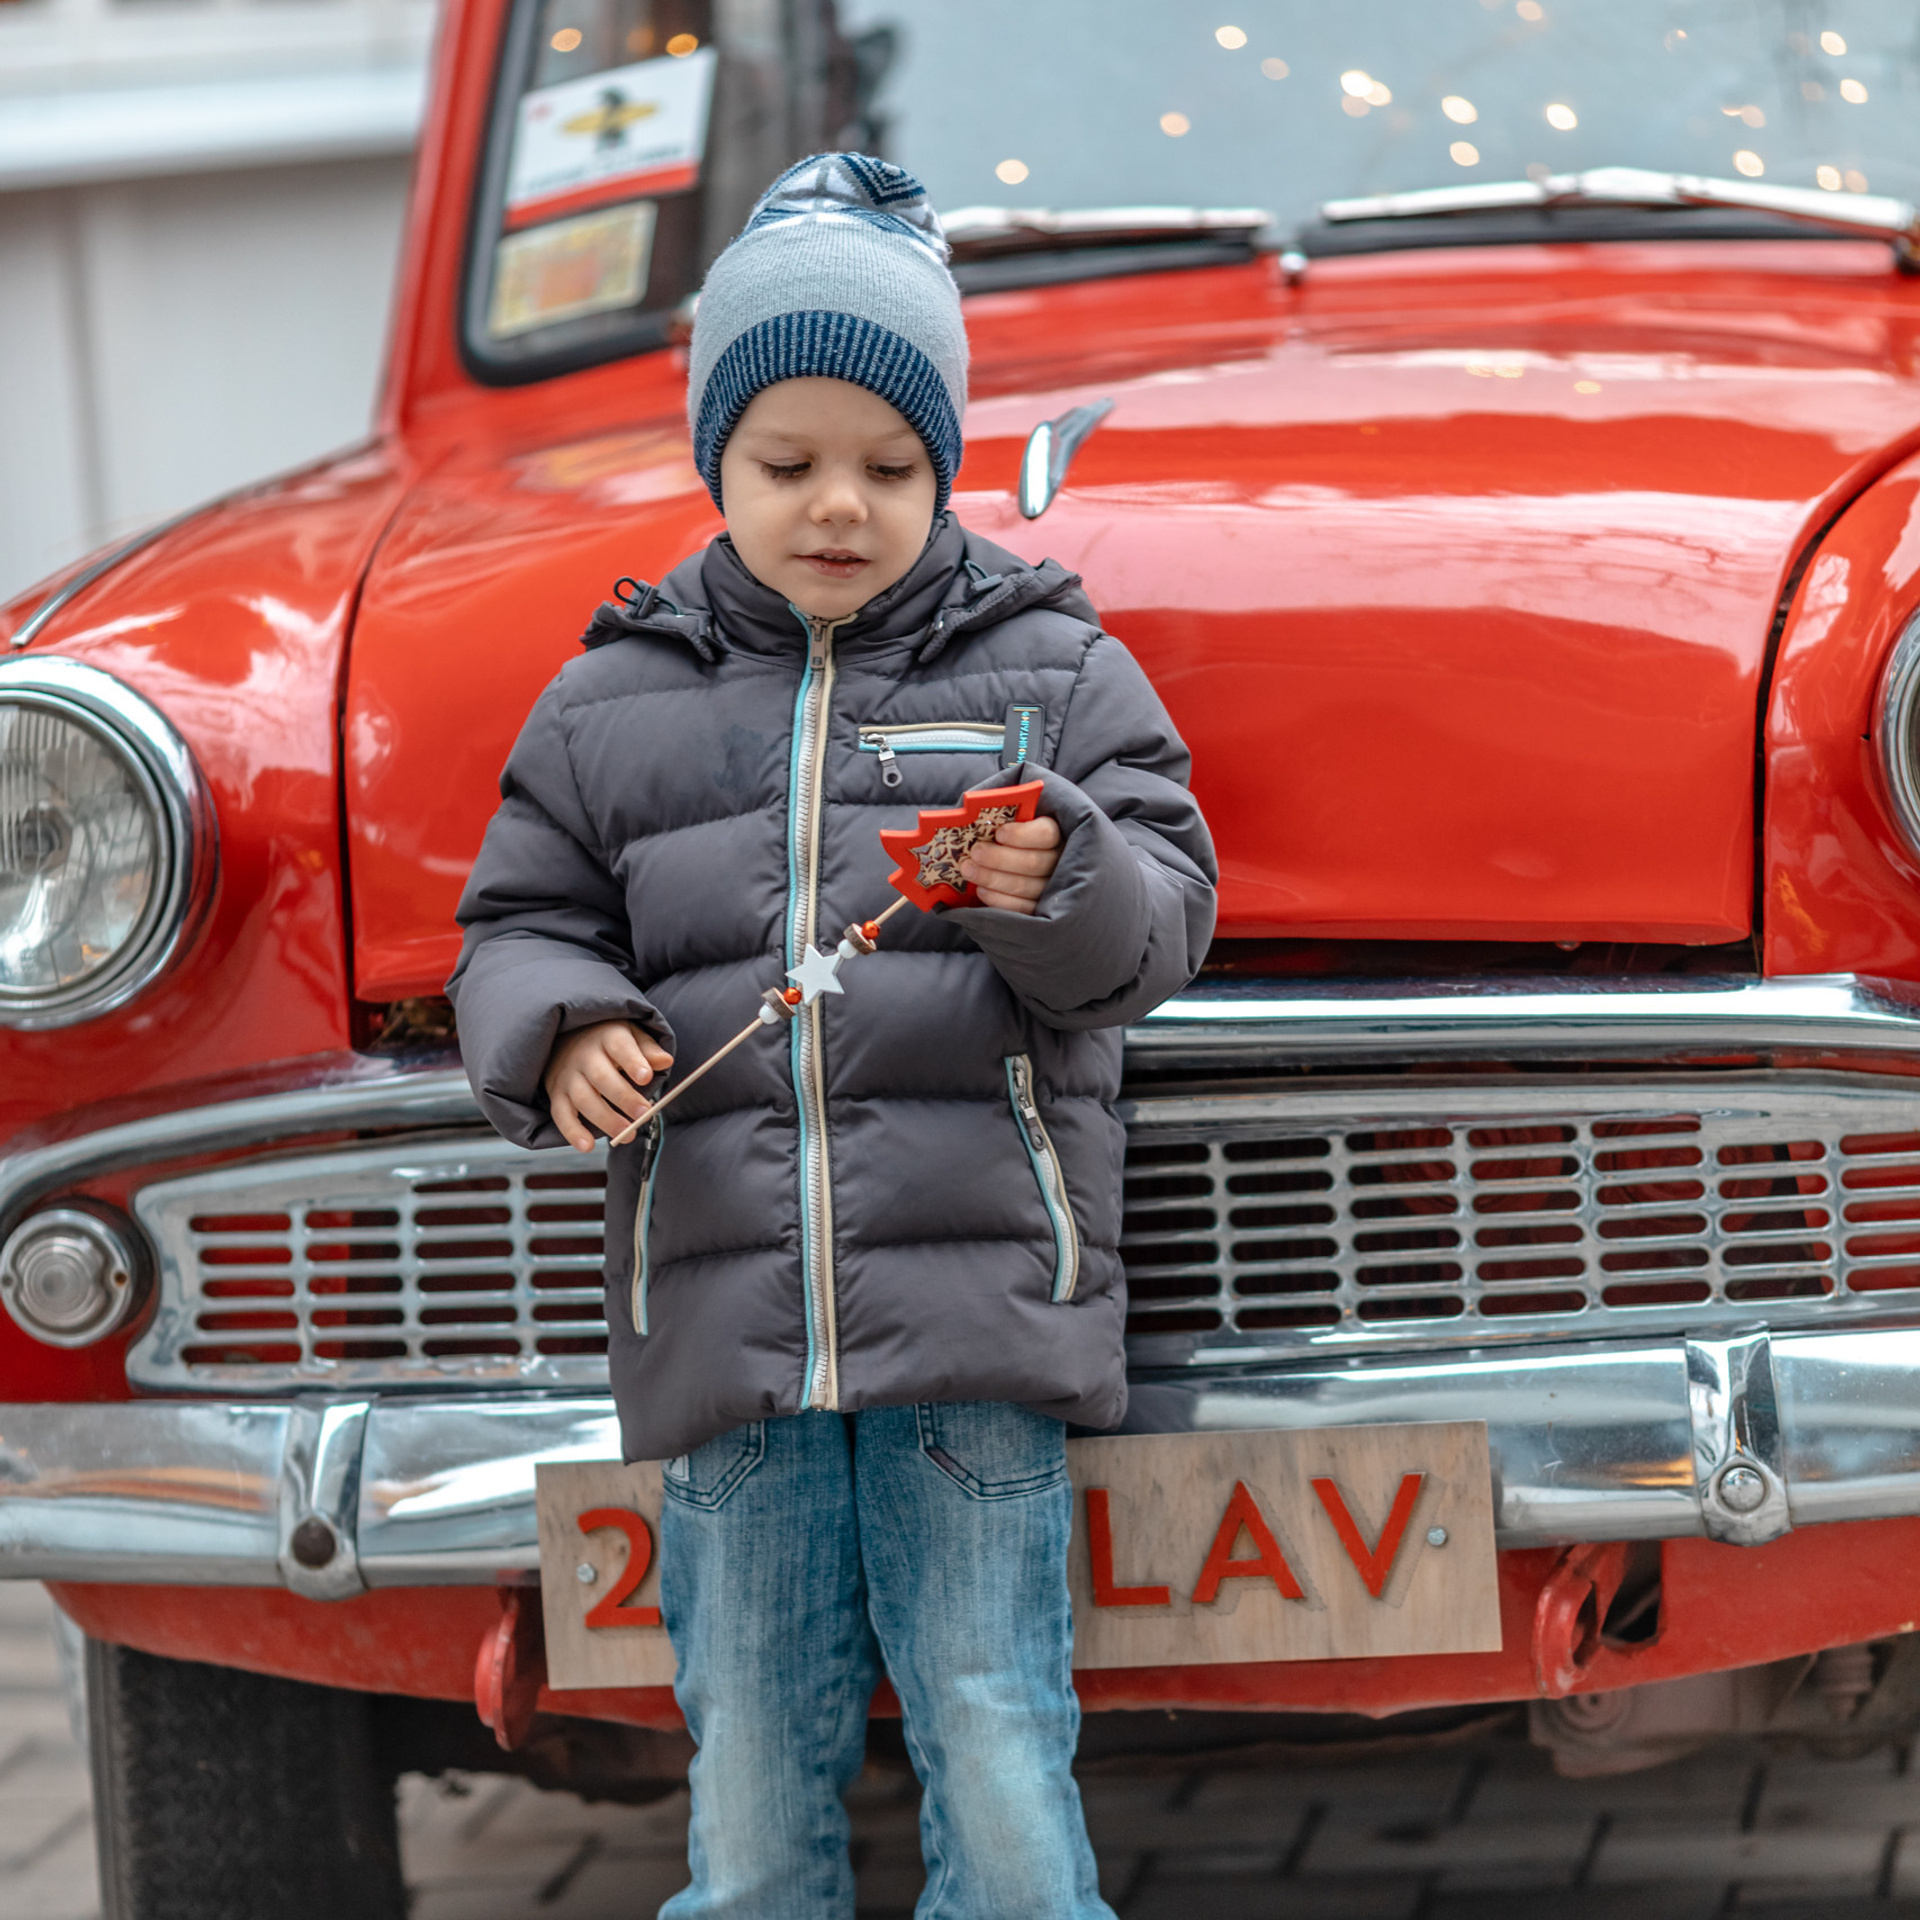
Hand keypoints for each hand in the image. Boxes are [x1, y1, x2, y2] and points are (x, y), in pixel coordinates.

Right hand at [543, 1021, 673, 1152]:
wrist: (565, 1039)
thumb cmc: (607, 1040)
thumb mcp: (631, 1034)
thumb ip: (648, 1049)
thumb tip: (666, 1061)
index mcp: (607, 1037)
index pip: (619, 1047)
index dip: (632, 1062)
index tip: (646, 1077)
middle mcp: (584, 1055)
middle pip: (602, 1077)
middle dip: (624, 1098)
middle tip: (644, 1114)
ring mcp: (568, 1076)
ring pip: (584, 1099)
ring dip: (605, 1119)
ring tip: (627, 1134)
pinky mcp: (557, 1094)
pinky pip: (561, 1114)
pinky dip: (572, 1132)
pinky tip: (587, 1146)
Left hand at [959, 815, 1061, 914]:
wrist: (1011, 859)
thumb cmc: (1010, 835)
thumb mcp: (1013, 818)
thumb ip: (1004, 814)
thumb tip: (978, 809)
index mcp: (1058, 833)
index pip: (1046, 834)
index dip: (1022, 835)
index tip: (999, 834)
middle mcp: (1060, 862)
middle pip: (1034, 862)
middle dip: (999, 858)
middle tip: (975, 852)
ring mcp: (1052, 888)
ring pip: (1024, 886)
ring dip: (992, 878)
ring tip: (969, 870)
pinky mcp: (1040, 909)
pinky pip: (1021, 908)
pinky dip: (998, 899)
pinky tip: (981, 890)